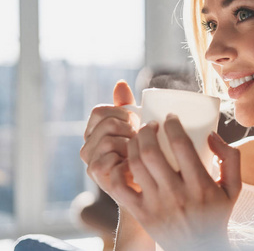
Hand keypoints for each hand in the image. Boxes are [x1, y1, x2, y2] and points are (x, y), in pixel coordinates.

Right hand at [80, 80, 138, 202]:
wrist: (147, 189)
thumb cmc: (144, 157)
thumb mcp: (136, 129)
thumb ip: (126, 108)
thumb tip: (120, 83)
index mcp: (95, 131)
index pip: (101, 111)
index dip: (122, 113)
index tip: (136, 122)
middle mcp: (88, 145)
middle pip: (107, 123)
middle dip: (129, 128)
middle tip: (140, 140)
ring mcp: (90, 160)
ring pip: (109, 139)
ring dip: (130, 144)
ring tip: (138, 154)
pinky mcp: (96, 174)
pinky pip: (110, 157)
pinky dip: (126, 159)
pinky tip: (134, 165)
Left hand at [111, 114, 240, 250]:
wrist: (200, 248)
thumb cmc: (216, 214)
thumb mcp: (234, 188)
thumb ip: (231, 157)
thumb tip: (211, 135)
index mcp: (200, 185)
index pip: (181, 144)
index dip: (172, 124)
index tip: (171, 118)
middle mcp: (176, 195)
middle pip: (152, 151)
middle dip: (147, 130)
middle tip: (151, 124)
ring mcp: (156, 205)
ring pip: (135, 164)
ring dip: (133, 144)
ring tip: (139, 137)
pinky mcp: (141, 214)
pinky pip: (120, 187)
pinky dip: (119, 169)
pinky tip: (126, 160)